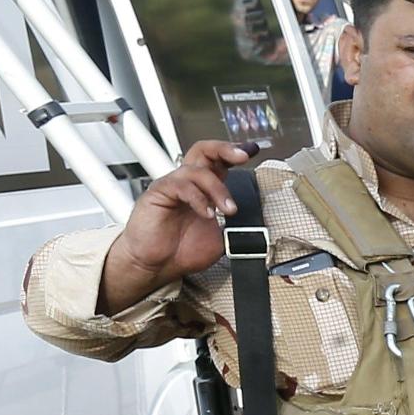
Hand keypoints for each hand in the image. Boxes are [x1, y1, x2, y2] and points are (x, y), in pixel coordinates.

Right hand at [98, 141, 257, 312]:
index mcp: (204, 190)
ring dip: (218, 189)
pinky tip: (207, 213)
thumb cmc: (181, 250)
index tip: (253, 151)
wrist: (156, 265)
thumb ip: (236, 226)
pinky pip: (180, 186)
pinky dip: (198, 198)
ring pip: (197, 170)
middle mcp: (188, 183)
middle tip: (243, 156)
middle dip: (225, 149)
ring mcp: (172, 186)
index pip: (219, 162)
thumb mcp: (220, 238)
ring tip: (229, 210)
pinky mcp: (158, 193)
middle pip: (203, 151)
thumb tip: (257, 224)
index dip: (235, 154)